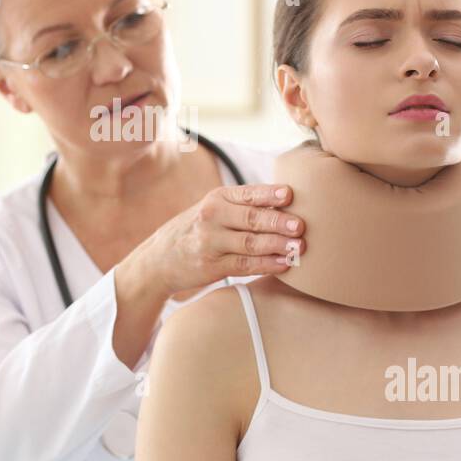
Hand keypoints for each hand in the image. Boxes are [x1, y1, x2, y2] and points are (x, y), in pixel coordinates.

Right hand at [132, 183, 305, 299]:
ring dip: (277, 246)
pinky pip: (243, 265)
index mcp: (217, 197)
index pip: (247, 194)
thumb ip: (244, 206)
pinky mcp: (212, 266)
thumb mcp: (213, 209)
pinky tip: (283, 264)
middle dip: (278, 222)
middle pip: (251, 219)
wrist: (159, 258)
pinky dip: (266, 265)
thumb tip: (290, 205)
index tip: (289, 195)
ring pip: (250, 243)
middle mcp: (212, 217)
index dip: (268, 194)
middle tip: (300, 226)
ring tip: (299, 248)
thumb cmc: (198, 229)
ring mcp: (211, 243)